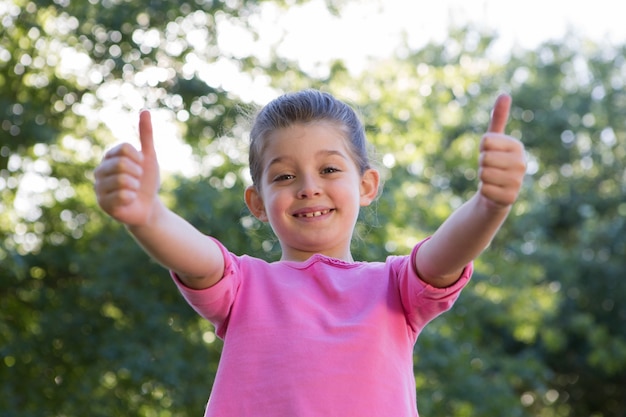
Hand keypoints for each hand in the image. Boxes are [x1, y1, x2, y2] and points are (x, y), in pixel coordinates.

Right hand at [94, 110, 160, 224]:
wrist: (149, 207)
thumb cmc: (147, 181)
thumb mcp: (149, 157)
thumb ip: (146, 135)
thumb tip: (145, 110)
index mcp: (110, 156)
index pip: (125, 148)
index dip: (139, 159)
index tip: (140, 166)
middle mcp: (100, 170)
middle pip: (122, 164)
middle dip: (137, 174)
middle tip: (137, 181)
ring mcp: (99, 187)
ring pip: (122, 180)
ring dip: (135, 186)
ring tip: (133, 191)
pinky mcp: (103, 204)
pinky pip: (122, 195)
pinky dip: (131, 198)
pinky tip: (129, 201)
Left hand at [478, 94, 525, 207]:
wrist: (497, 191)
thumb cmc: (495, 162)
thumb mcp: (495, 140)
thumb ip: (498, 118)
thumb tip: (504, 94)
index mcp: (517, 146)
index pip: (486, 141)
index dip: (482, 148)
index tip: (490, 153)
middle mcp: (521, 163)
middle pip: (484, 158)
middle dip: (481, 164)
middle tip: (490, 168)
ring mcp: (518, 182)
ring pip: (483, 174)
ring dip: (482, 178)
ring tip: (492, 179)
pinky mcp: (510, 198)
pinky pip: (485, 190)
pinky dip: (484, 191)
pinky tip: (493, 191)